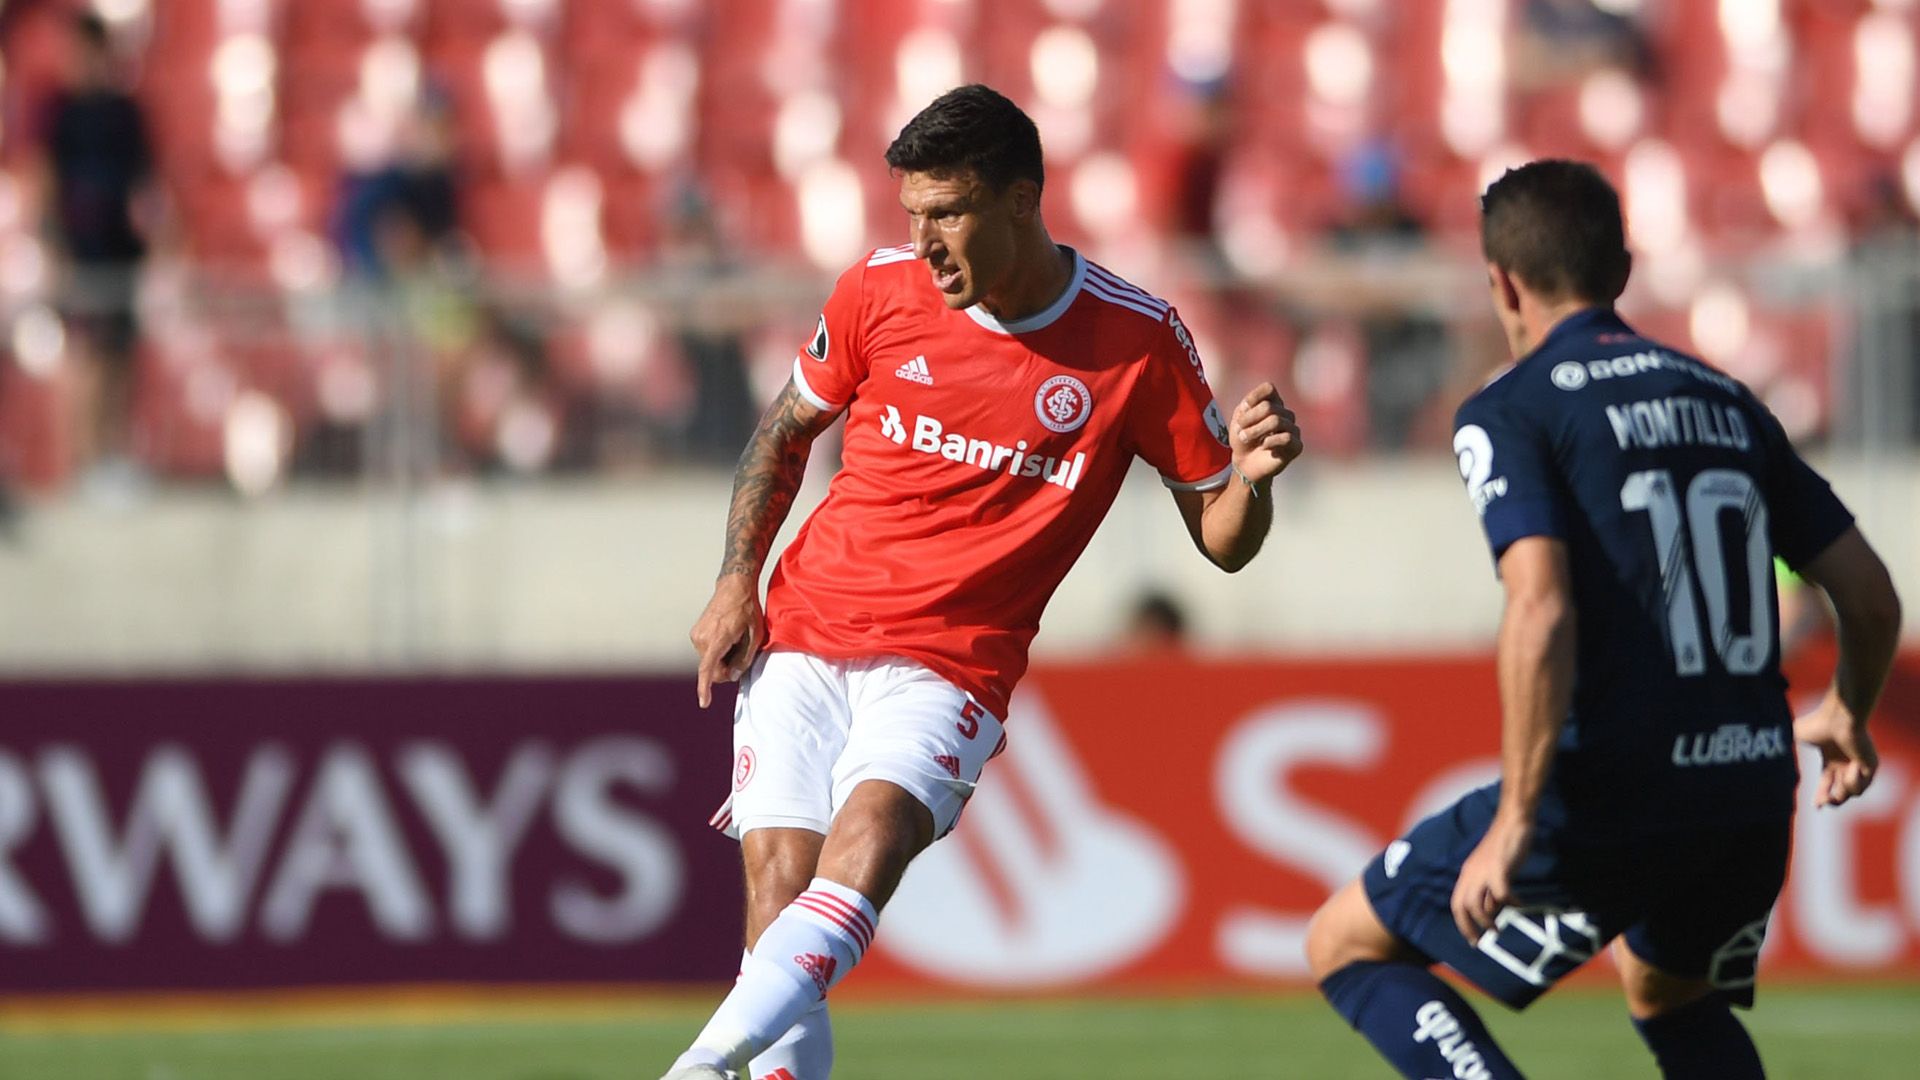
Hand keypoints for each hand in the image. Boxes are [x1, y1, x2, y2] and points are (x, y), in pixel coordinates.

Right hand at [690, 573, 762, 708]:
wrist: (733, 588)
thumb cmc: (747, 610)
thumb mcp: (755, 636)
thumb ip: (744, 659)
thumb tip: (732, 676)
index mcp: (717, 639)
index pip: (707, 669)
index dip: (705, 688)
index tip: (704, 703)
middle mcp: (702, 638)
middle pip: (713, 670)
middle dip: (726, 669)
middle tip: (741, 652)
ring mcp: (696, 636)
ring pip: (709, 662)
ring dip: (721, 659)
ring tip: (734, 640)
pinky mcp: (695, 634)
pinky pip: (706, 653)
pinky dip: (716, 652)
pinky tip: (727, 637)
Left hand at [1229, 382, 1301, 483]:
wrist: (1245, 464)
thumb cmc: (1243, 439)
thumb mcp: (1239, 420)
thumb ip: (1248, 407)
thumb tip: (1260, 405)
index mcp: (1273, 404)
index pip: (1269, 389)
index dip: (1254, 397)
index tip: (1243, 408)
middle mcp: (1285, 414)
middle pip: (1268, 407)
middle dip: (1250, 419)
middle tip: (1239, 431)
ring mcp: (1293, 429)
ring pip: (1276, 421)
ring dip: (1255, 430)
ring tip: (1245, 438)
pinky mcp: (1297, 446)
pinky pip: (1286, 437)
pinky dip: (1270, 441)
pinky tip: (1264, 446)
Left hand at [1451, 811, 1531, 943]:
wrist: (1513, 820)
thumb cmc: (1505, 846)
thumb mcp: (1494, 871)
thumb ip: (1490, 889)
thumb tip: (1492, 911)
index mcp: (1468, 874)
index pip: (1457, 904)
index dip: (1462, 923)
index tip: (1472, 939)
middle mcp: (1471, 873)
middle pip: (1462, 907)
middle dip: (1469, 927)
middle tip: (1481, 941)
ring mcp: (1483, 870)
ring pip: (1477, 904)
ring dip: (1486, 920)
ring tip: (1497, 929)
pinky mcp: (1499, 867)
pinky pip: (1502, 893)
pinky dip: (1510, 903)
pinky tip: (1520, 904)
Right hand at [1794, 694, 1877, 807]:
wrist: (1838, 717)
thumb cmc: (1816, 724)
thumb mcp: (1794, 738)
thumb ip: (1785, 750)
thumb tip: (1765, 759)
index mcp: (1830, 758)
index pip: (1826, 783)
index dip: (1820, 796)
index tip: (1816, 806)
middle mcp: (1845, 763)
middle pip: (1840, 792)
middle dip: (1830, 800)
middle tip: (1823, 802)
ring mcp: (1859, 765)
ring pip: (1853, 793)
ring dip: (1842, 791)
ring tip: (1839, 778)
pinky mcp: (1871, 766)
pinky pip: (1862, 786)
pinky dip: (1853, 781)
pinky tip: (1851, 765)